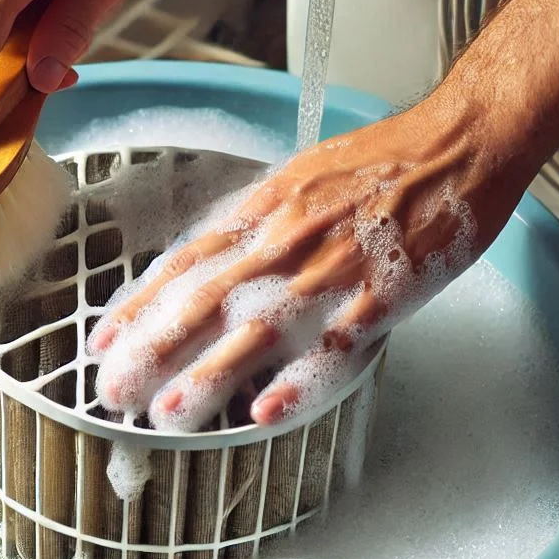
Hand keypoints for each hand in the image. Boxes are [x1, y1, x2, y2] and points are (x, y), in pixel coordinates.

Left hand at [88, 93, 531, 429]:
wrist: (454, 145)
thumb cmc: (376, 164)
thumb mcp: (295, 178)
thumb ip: (249, 220)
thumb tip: (200, 258)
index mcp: (262, 209)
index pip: (184, 262)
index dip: (139, 305)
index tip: (104, 341)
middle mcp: (286, 239)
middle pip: (206, 300)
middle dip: (154, 350)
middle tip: (115, 391)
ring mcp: (332, 269)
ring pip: (258, 328)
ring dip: (208, 374)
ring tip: (168, 413)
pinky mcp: (381, 295)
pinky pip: (334, 346)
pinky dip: (298, 380)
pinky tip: (265, 411)